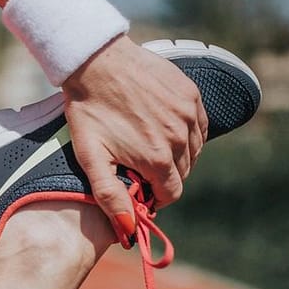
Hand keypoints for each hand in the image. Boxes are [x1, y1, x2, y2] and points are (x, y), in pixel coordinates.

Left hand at [62, 34, 207, 235]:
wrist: (96, 61)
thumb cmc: (89, 110)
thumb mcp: (91, 157)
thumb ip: (109, 195)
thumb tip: (129, 227)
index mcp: (157, 159)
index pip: (172, 193)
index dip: (156, 196)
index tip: (142, 188)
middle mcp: (180, 138)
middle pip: (183, 172)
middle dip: (164, 175)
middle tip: (142, 164)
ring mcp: (188, 115)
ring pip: (194, 150)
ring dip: (177, 154)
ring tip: (150, 144)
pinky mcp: (191, 95)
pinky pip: (199, 125)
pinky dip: (187, 132)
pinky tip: (164, 127)